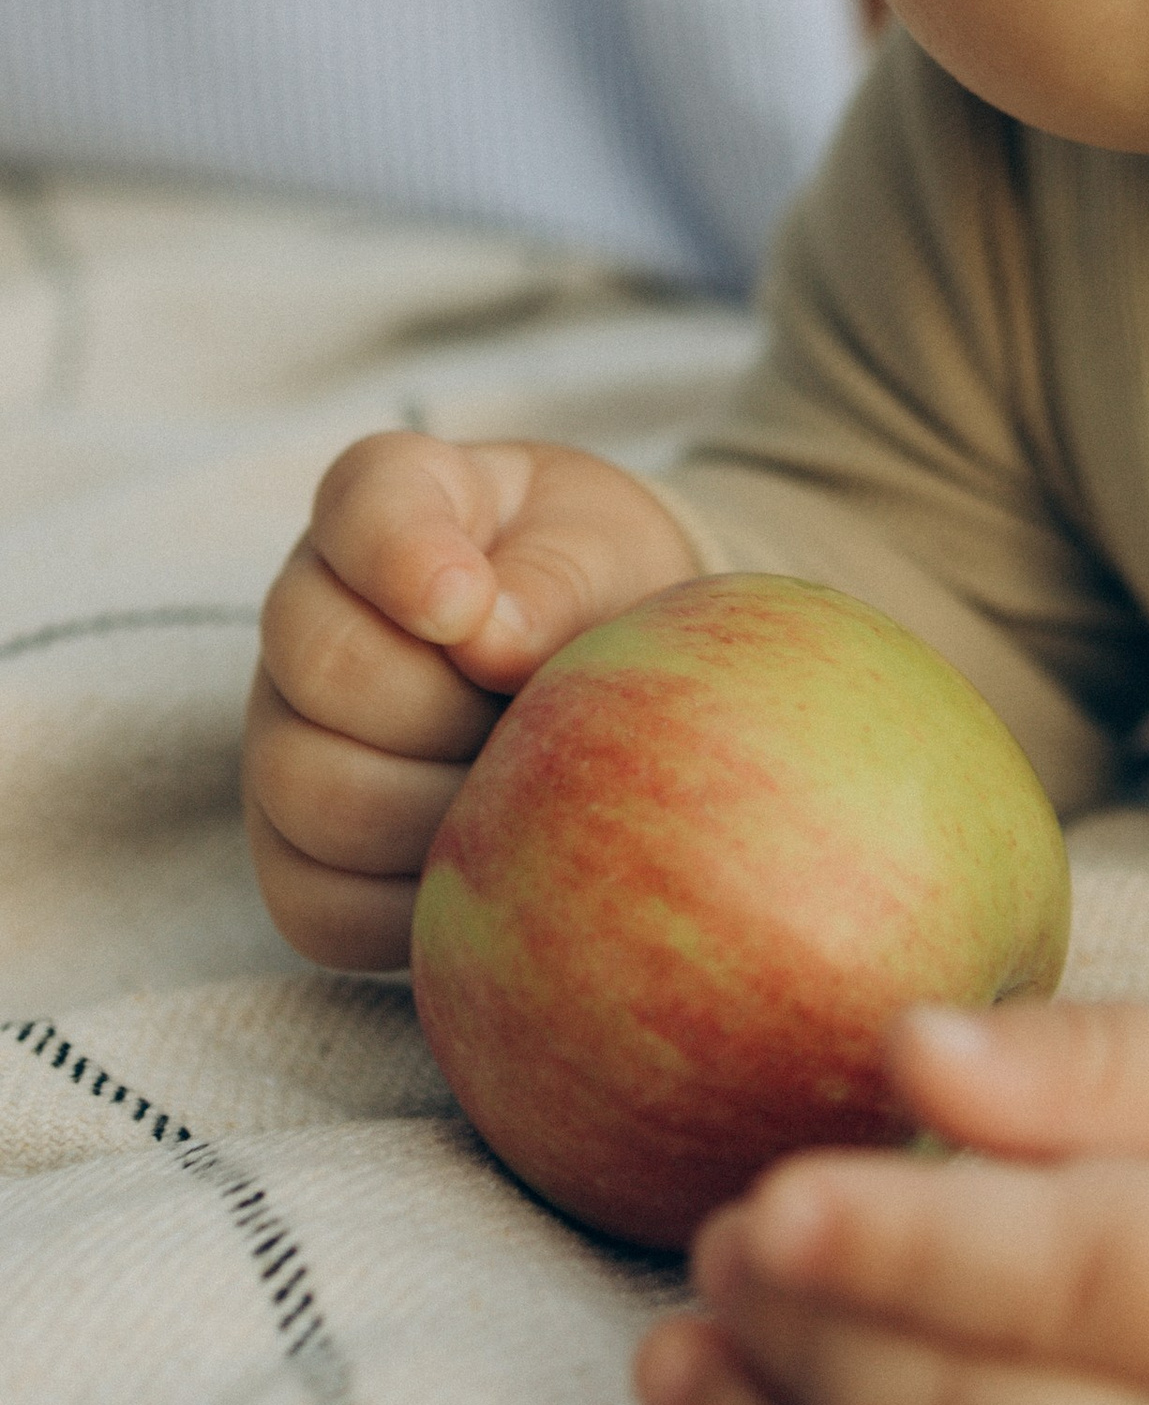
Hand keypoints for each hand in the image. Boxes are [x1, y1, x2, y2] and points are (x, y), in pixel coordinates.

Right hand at [245, 434, 697, 971]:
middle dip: (443, 705)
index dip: (404, 559)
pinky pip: (318, 904)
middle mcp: (308, 611)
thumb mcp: (607, 551)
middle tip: (529, 716)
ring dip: (435, 807)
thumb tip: (490, 640)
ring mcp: (285, 734)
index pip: (364, 505)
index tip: (467, 606)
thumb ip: (557, 577)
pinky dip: (409, 903)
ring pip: (310, 794)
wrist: (601, 673)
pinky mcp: (296, 852)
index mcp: (391, 500)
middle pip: (322, 666)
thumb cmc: (601, 588)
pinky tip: (484, 866)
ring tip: (519, 788)